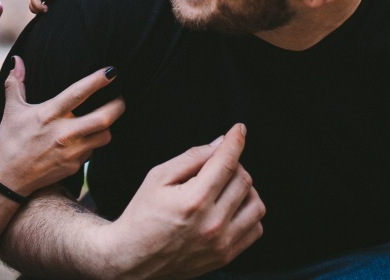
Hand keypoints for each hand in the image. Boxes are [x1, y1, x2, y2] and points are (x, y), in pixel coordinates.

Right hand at [0, 58, 123, 197]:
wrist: (6, 181)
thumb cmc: (8, 142)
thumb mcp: (10, 111)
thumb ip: (15, 83)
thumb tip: (17, 59)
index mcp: (49, 115)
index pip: (78, 93)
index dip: (97, 81)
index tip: (112, 72)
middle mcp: (63, 133)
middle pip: (104, 118)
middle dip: (118, 105)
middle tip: (119, 97)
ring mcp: (71, 152)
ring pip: (105, 136)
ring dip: (108, 125)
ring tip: (105, 117)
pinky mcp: (74, 167)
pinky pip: (93, 152)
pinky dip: (93, 143)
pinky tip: (86, 138)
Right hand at [96, 124, 264, 279]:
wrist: (133, 258)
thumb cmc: (142, 215)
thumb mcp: (158, 177)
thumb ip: (192, 157)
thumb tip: (220, 143)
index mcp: (193, 200)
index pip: (227, 162)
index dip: (236, 140)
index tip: (239, 130)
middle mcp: (211, 223)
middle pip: (243, 179)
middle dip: (233, 164)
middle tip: (217, 165)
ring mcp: (221, 243)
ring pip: (255, 204)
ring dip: (245, 189)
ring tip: (225, 188)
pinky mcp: (225, 256)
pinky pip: (255, 228)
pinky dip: (247, 213)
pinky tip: (230, 208)